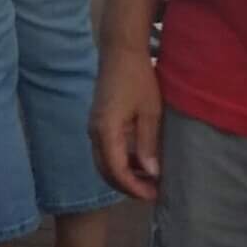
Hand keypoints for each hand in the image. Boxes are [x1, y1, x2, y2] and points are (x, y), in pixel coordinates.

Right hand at [89, 41, 162, 200]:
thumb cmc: (138, 78)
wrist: (121, 51)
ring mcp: (94, 127)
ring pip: (104, 163)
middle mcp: (94, 132)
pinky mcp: (98, 122)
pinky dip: (121, 161)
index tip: (153, 195)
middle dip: (128, 186)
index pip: (117, 171)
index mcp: (106, 131)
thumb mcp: (150, 112)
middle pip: (106, 172)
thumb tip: (151, 173)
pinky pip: (106, 150)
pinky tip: (140, 162)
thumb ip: (148, 144)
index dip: (134, 188)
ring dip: (124, 175)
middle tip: (152, 192)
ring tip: (149, 180)